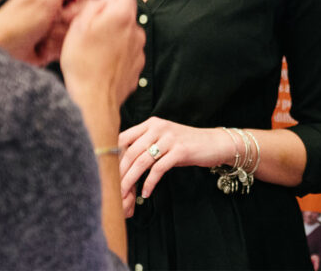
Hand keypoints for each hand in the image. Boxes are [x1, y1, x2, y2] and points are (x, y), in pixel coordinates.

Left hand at [0, 0, 94, 64]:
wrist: (5, 50)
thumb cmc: (16, 23)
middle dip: (74, 11)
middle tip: (56, 15)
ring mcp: (60, 13)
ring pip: (82, 17)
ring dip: (65, 27)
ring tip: (48, 29)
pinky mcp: (61, 30)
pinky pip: (75, 34)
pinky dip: (62, 39)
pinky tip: (48, 40)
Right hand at [60, 0, 144, 108]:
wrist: (94, 100)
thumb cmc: (82, 63)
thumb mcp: (78, 27)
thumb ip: (96, 6)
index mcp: (122, 17)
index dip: (108, 1)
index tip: (96, 12)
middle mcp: (136, 31)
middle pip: (126, 16)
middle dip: (111, 20)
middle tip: (91, 33)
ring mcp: (139, 50)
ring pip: (127, 35)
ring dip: (115, 38)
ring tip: (95, 52)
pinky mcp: (138, 66)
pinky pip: (128, 53)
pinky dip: (118, 55)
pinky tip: (103, 64)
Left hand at [118, 118, 234, 216]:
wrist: (214, 143)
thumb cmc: (185, 145)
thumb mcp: (163, 139)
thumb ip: (144, 145)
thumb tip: (120, 165)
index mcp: (151, 123)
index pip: (122, 138)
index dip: (113, 157)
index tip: (107, 174)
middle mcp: (158, 127)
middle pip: (130, 152)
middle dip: (119, 174)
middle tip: (113, 191)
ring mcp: (170, 138)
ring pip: (141, 162)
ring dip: (130, 181)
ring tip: (125, 196)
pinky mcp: (180, 151)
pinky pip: (158, 169)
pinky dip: (150, 183)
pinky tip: (146, 193)